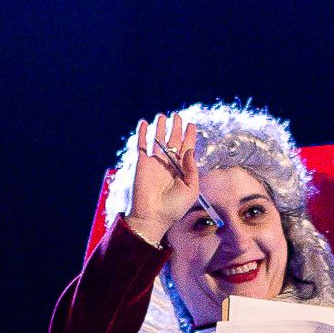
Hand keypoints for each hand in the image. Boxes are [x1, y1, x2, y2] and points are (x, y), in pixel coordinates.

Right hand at [123, 113, 204, 246]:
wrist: (153, 217)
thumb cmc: (174, 208)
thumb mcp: (192, 189)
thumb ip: (192, 169)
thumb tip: (190, 150)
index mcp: (182, 171)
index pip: (186, 149)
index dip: (189, 136)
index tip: (191, 125)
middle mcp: (168, 165)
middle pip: (173, 141)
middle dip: (176, 128)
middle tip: (178, 116)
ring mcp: (155, 163)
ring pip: (158, 140)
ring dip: (160, 127)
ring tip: (163, 115)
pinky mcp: (142, 163)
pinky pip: (142, 145)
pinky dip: (142, 133)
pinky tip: (144, 123)